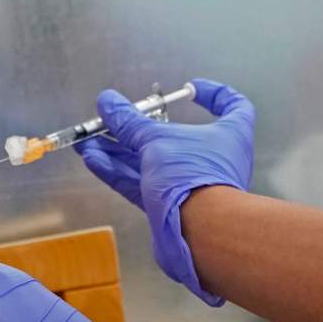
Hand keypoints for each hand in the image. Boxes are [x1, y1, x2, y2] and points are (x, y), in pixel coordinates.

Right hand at [74, 78, 254, 306]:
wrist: (201, 235)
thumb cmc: (192, 174)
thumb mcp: (157, 140)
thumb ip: (129, 122)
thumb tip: (107, 101)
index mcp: (228, 136)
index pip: (234, 107)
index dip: (215, 93)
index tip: (191, 87)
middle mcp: (211, 159)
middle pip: (174, 136)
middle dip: (137, 127)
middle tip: (111, 119)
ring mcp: (190, 184)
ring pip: (149, 161)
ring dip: (118, 150)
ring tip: (88, 140)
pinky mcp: (167, 207)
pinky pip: (138, 182)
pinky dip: (116, 170)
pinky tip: (93, 159)